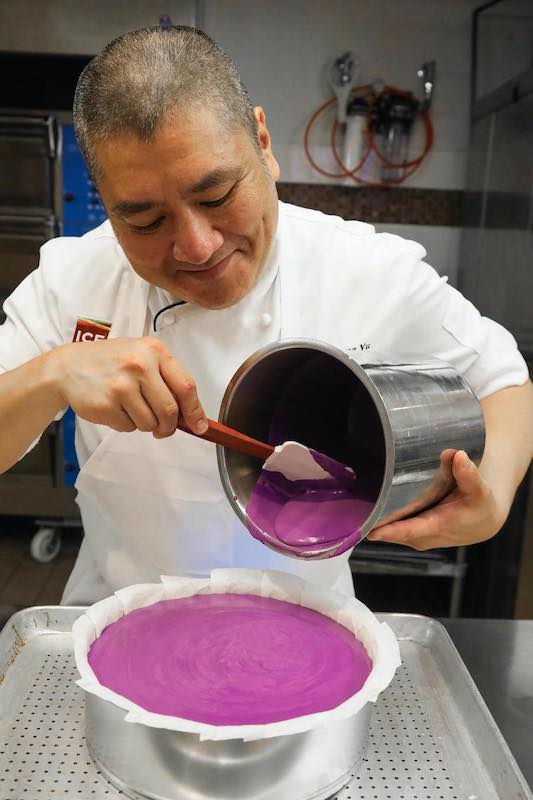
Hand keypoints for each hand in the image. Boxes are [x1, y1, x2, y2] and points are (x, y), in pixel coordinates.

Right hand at [53, 336, 206, 437]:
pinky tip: (115, 408)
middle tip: (163, 429)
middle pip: (169, 411)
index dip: (195, 411)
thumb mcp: (142, 356)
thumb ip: (167, 380)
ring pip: (150, 423)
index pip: (186, 386)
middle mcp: (140, 365)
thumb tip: (193, 416)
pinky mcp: (106, 404)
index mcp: (154, 351)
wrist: (68, 366)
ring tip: (131, 408)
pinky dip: (126, 424)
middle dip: (169, 426)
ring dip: (146, 425)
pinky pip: (129, 427)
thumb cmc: (111, 362)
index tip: (200, 426)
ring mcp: (121, 385)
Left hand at [366, 450, 507, 549]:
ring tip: (357, 502)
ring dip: (375, 520)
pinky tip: (370, 504)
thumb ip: (468, 474)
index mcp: (438, 526)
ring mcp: (415, 537)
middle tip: (354, 507)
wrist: (482, 521)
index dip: (390, 531)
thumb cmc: (479, 505)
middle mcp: (423, 536)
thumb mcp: (479, 489)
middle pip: (392, 531)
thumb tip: (457, 455)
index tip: (371, 531)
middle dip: (375, 521)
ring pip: (389, 530)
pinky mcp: (411, 534)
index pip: (410, 531)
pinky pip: (391, 528)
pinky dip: (382, 519)